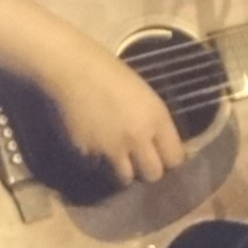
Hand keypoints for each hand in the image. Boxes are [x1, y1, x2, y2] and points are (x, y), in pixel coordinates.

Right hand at [40, 43, 191, 189]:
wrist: (72, 70)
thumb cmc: (110, 73)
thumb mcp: (144, 96)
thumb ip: (154, 123)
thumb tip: (158, 145)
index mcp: (157, 119)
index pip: (175, 158)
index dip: (170, 160)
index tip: (163, 157)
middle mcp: (138, 138)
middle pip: (153, 174)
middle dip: (148, 170)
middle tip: (140, 161)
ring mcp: (112, 148)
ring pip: (125, 178)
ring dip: (123, 170)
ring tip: (116, 156)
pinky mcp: (88, 153)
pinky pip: (98, 166)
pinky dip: (97, 160)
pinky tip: (93, 143)